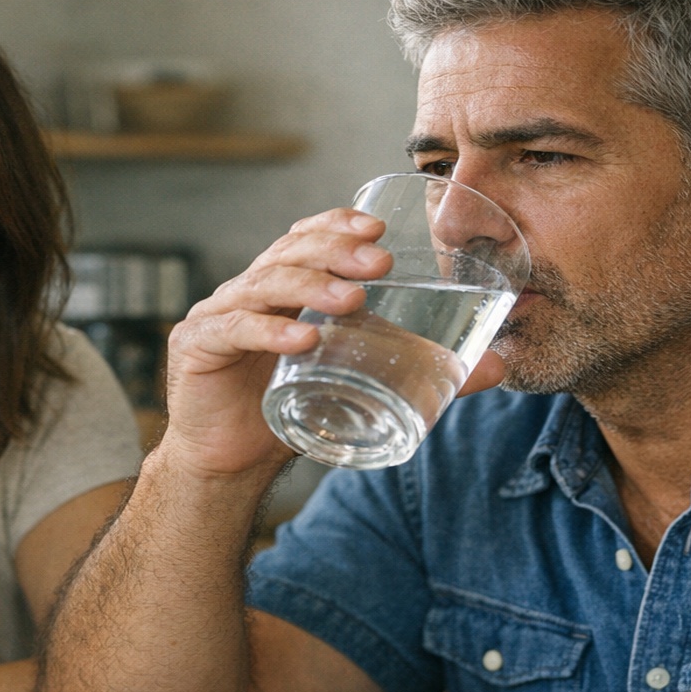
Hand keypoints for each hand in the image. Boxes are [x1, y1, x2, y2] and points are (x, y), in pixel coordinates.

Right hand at [160, 209, 393, 476]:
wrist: (230, 466)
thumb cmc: (286, 415)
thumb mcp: (357, 379)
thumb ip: (416, 369)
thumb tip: (495, 371)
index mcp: (279, 289)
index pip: (304, 238)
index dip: (335, 224)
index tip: (376, 228)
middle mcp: (245, 292)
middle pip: (288, 253)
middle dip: (336, 251)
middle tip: (379, 263)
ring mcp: (217, 314)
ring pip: (264, 284)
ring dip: (310, 286)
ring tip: (352, 299)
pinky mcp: (195, 345)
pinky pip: (234, 329)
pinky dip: (269, 330)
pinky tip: (302, 338)